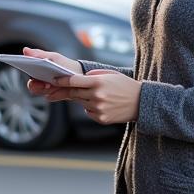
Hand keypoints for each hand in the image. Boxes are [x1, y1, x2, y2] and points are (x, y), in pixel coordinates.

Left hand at [21, 46, 140, 123]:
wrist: (141, 102)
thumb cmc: (124, 85)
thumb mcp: (110, 74)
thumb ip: (93, 75)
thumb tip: (76, 78)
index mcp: (98, 83)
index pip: (74, 81)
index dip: (61, 81)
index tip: (53, 79)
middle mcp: (97, 96)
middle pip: (73, 93)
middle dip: (63, 91)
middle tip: (52, 89)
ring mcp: (98, 109)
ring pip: (81, 103)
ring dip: (81, 98)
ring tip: (94, 94)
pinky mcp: (101, 119)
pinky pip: (88, 112)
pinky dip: (90, 107)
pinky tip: (102, 104)